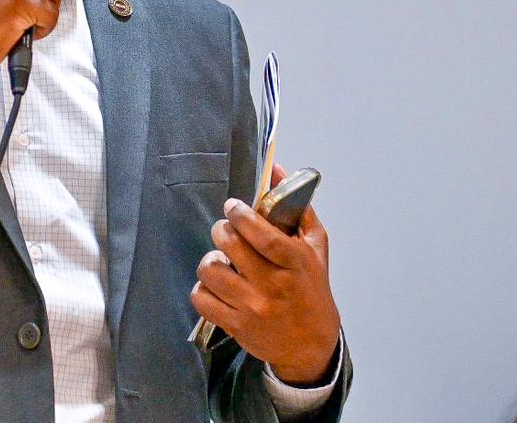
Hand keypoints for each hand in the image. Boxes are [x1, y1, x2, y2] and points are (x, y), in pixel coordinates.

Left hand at [190, 164, 340, 384]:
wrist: (312, 345)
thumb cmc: (312, 289)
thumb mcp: (315, 246)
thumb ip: (297, 207)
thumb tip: (276, 170)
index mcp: (295, 262)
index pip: (259, 232)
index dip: (239, 214)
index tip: (233, 207)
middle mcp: (273, 285)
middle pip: (229, 245)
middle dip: (222, 230)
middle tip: (227, 231)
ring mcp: (252, 307)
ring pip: (210, 270)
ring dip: (211, 260)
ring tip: (222, 261)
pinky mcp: (236, 326)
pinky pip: (202, 299)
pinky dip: (203, 289)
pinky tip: (216, 285)